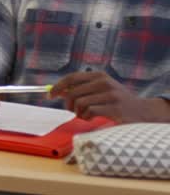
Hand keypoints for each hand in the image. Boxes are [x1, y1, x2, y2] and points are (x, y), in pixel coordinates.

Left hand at [54, 71, 169, 122]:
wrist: (143, 112)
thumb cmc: (117, 101)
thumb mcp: (102, 89)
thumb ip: (83, 88)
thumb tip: (58, 91)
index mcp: (100, 76)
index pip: (72, 78)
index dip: (58, 86)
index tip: (50, 95)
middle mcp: (105, 83)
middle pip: (73, 92)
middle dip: (68, 104)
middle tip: (73, 110)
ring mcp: (111, 95)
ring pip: (80, 103)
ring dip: (78, 113)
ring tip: (86, 115)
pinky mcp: (115, 108)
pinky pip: (90, 112)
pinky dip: (86, 117)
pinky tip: (93, 118)